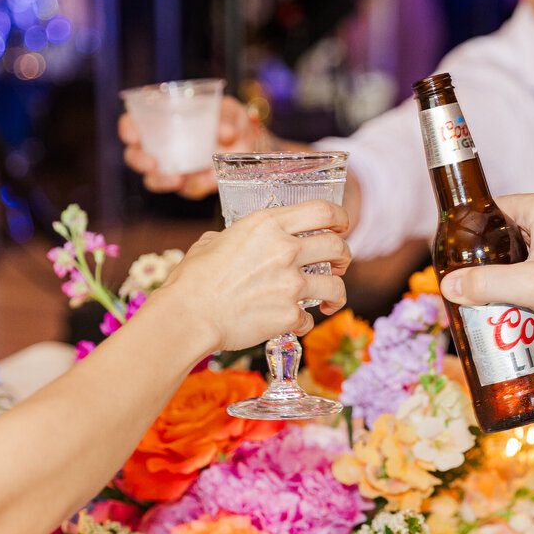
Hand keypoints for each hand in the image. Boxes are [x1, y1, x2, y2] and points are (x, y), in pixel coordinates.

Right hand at [119, 95, 265, 198]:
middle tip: (152, 164)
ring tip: (178, 179)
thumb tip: (224, 131)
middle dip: (139, 161)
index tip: (132, 135)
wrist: (249, 144)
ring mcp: (173, 167)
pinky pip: (188, 189)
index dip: (128, 129)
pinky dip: (198, 185)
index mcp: (161, 120)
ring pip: (155, 179)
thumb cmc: (230, 120)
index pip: (133, 123)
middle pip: (135, 156)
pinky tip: (209, 179)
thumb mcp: (231, 111)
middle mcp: (161, 146)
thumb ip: (226, 117)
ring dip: (163, 181)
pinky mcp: (191, 184)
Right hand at [162, 199, 350, 351]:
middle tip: (339, 263)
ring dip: (337, 293)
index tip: (342, 226)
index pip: (323, 210)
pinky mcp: (289, 315)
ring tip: (330, 299)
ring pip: (336, 285)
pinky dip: (303, 323)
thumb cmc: (193, 280)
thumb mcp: (212, 241)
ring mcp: (291, 284)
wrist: (189, 316)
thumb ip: (234, 237)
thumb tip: (233, 240)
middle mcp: (285, 250)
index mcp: (267, 224)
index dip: (340, 217)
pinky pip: (309, 319)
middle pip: (337, 246)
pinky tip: (294, 323)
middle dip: (344, 256)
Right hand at [438, 192, 533, 326]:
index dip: (475, 233)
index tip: (462, 256)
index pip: (495, 208)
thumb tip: (449, 286)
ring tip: (504, 290)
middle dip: (496, 253)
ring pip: (533, 237)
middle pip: (512, 224)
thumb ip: (485, 284)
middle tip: (480, 279)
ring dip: (518, 262)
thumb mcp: (530, 287)